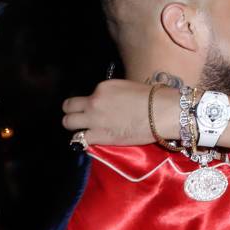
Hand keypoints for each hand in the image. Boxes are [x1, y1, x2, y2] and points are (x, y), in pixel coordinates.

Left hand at [62, 79, 178, 145]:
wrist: (162, 112)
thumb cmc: (154, 98)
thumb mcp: (128, 88)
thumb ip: (113, 95)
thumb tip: (110, 104)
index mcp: (103, 87)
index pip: (87, 95)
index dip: (90, 103)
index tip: (97, 109)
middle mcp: (94, 101)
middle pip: (68, 107)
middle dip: (73, 113)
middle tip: (82, 119)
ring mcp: (94, 119)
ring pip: (68, 123)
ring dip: (75, 127)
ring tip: (84, 131)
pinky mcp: (100, 136)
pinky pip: (80, 140)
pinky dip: (83, 141)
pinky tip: (91, 141)